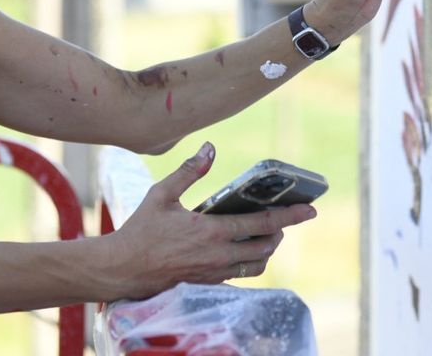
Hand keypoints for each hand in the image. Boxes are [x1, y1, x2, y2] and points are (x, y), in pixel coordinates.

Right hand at [109, 143, 317, 298]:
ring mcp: (213, 272)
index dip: (289, 216)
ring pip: (256, 264)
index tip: (310, 210)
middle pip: (266, 247)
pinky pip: (239, 275)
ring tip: (265, 235)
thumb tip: (209, 148)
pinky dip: (248, 262)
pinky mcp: (206, 283)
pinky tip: (241, 250)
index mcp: (211, 231)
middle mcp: (217, 255)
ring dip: (266, 250)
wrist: (122, 269)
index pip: (261, 224)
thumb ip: (189, 171)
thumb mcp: (162, 194)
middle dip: (280, 232)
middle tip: (282, 220)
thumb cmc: (140, 230)